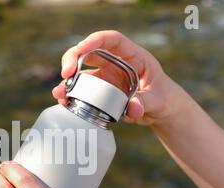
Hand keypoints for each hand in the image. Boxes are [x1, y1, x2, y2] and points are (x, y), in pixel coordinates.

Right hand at [52, 30, 182, 126]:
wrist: (160, 111)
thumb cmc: (164, 98)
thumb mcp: (158, 100)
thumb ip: (145, 102)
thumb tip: (133, 108)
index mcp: (132, 56)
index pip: (111, 40)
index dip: (94, 40)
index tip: (80, 49)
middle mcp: (115, 63)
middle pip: (89, 52)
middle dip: (73, 58)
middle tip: (65, 73)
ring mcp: (106, 77)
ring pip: (81, 72)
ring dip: (68, 80)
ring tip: (60, 93)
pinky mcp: (100, 92)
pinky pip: (82, 90)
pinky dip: (72, 95)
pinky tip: (64, 101)